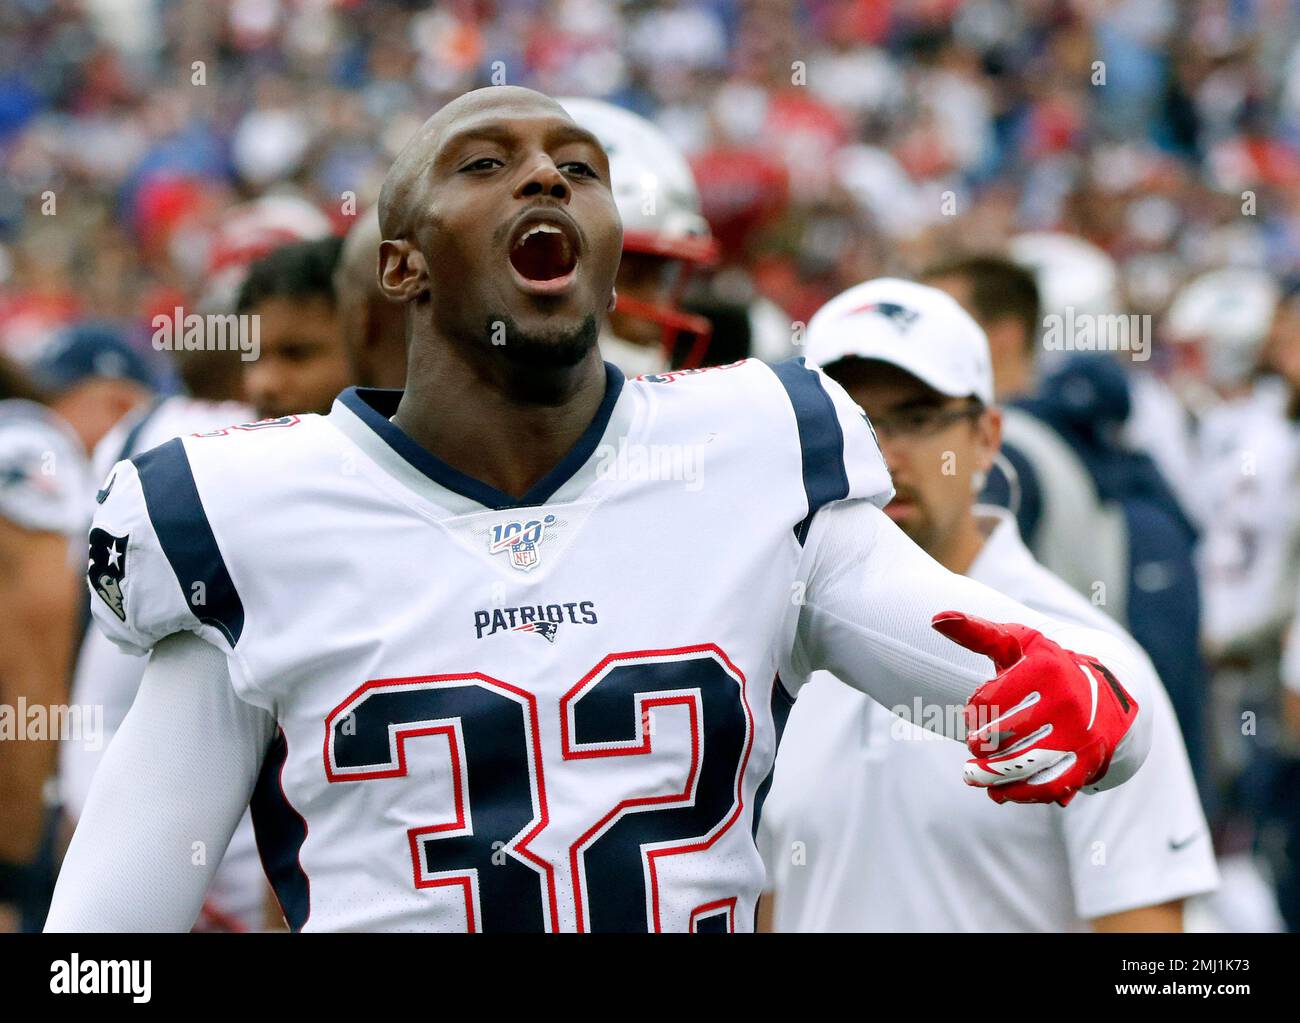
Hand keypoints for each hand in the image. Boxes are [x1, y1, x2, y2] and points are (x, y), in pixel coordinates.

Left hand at [931, 611, 1138, 805]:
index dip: (975, 710)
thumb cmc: (1047, 668)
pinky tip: (1000, 792)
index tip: (976, 711)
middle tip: (973, 746)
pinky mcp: (1086, 763)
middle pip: (1003, 734)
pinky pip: (1048, 786)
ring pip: (1023, 764)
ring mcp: (1079, 734)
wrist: (1105, 696)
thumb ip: (977, 632)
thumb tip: (937, 618)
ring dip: (990, 775)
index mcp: (1045, 667)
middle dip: (979, 744)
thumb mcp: (1017, 644)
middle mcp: (1066, 701)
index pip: (989, 699)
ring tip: (973, 775)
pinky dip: (1019, 793)